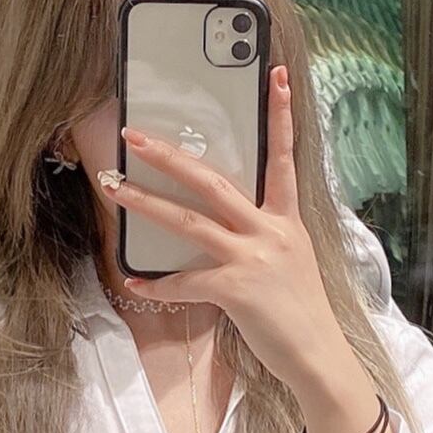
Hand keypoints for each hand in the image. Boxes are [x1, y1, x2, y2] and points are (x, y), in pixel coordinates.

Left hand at [94, 63, 364, 403]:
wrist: (318, 356)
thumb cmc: (301, 313)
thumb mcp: (291, 262)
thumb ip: (262, 238)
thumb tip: (224, 228)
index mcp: (286, 220)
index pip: (283, 157)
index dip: (279, 117)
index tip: (276, 76)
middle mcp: (270, 231)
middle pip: (213, 181)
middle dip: (170, 156)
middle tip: (136, 136)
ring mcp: (253, 258)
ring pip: (190, 221)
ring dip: (146, 203)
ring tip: (114, 187)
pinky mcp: (238, 289)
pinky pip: (187, 281)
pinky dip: (159, 284)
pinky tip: (136, 282)